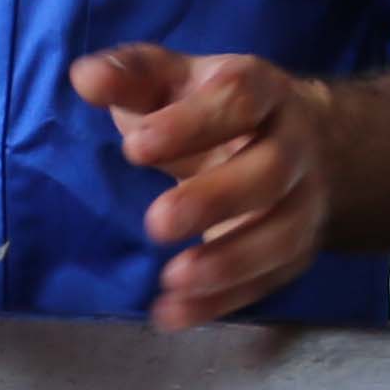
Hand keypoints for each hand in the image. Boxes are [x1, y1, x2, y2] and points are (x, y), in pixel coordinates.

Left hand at [71, 44, 332, 328]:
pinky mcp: (297, 250)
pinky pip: (268, 281)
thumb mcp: (173, 81)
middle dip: (215, 199)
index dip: (192, 123)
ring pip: (281, 236)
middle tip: (156, 223)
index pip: (239, 99)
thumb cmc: (213, 108)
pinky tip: (175, 313)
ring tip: (173, 280)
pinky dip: (222, 302)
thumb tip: (86, 78)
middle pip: (270, 172)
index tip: (135, 149)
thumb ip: (131, 76)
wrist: (295, 141)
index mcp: (262, 91)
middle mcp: (293, 145)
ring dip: (228, 263)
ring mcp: (302, 201)